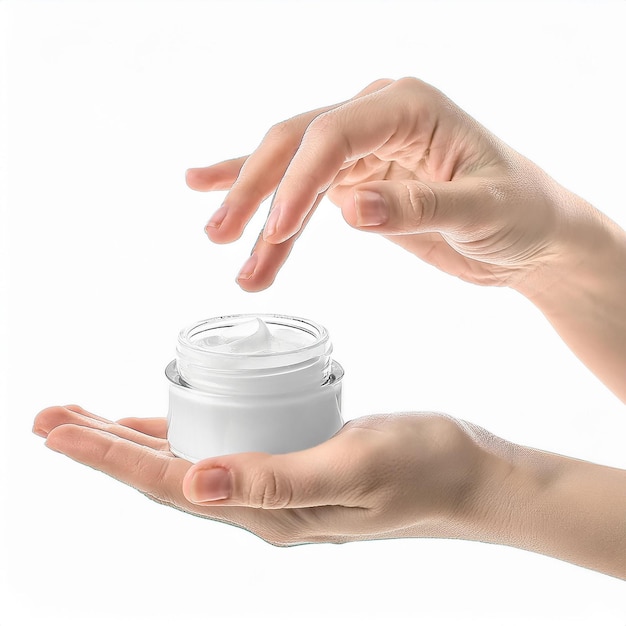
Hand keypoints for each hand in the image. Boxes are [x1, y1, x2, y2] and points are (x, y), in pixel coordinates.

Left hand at [33, 405, 625, 576]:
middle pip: (164, 474)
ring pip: (187, 462)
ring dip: (134, 442)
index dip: (107, 456)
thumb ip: (277, 479)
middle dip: (102, 446)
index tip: (53, 427)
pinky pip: (221, 449)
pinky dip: (184, 434)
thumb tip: (195, 484)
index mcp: (265, 511)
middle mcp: (260, 505)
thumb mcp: (350, 465)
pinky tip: (169, 422)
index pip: (168, 484)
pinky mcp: (292, 462)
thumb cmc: (421, 467)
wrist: (469, 474)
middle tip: (49, 415)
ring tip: (89, 419)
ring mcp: (276, 486)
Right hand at [187, 77, 578, 293]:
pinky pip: (301, 188)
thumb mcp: (480, 210)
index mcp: (409, 106)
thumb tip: (352, 210)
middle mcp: (378, 116)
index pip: (334, 135)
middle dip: (257, 190)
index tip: (277, 232)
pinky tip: (212, 187)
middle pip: (297, 144)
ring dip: (257, 211)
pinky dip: (263, 196)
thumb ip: (417, 206)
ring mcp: (363, 147)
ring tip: (223, 244)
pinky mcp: (357, 179)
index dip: (299, 183)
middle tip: (222, 234)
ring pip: (292, 171)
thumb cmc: (520, 213)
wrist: (530, 235)